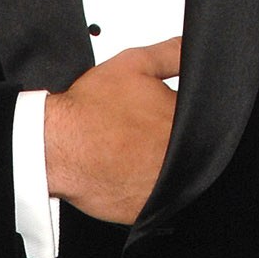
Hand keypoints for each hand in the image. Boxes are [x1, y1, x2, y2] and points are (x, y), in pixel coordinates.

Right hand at [44, 38, 180, 224]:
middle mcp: (179, 154)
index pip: (204, 118)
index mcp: (182, 119)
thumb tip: (193, 49)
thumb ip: (171, 54)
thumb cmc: (88, 110)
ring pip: (178, 175)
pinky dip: (146, 188)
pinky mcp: (149, 208)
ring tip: (132, 152)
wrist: (55, 147)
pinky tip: (127, 173)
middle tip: (141, 132)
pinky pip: (158, 199)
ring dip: (162, 165)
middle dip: (171, 139)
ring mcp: (166, 184)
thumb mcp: (133, 64)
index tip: (160, 114)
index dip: (180, 115)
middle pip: (193, 148)